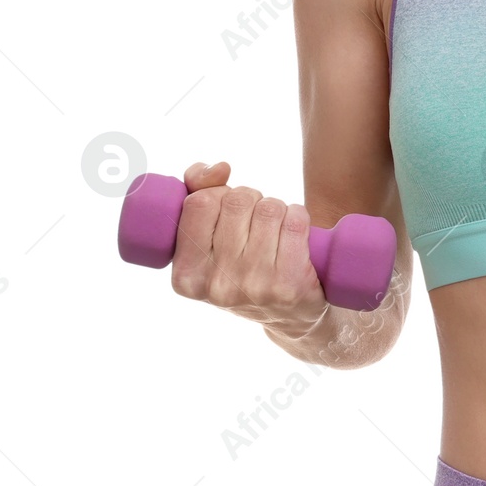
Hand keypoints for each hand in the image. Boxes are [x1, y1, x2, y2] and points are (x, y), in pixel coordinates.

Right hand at [169, 160, 328, 335]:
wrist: (292, 316)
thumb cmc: (245, 267)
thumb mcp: (209, 242)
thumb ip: (199, 194)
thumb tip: (217, 168)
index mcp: (186, 276)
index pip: (199, 204)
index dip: (218, 194)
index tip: (226, 208)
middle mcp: (216, 285)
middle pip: (238, 201)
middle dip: (251, 198)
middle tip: (255, 220)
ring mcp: (254, 285)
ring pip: (269, 207)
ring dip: (276, 208)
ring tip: (275, 229)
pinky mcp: (289, 284)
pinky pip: (296, 220)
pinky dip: (299, 217)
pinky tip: (295, 235)